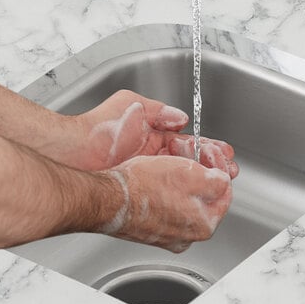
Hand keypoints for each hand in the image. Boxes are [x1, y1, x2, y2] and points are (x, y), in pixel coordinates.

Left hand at [41, 90, 238, 176]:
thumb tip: (182, 118)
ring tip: (223, 183)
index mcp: (151, 136)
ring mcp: (145, 174)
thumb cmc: (98, 127)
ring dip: (202, 181)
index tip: (224, 152)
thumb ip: (160, 111)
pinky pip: (166, 193)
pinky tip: (198, 197)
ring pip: (181, 179)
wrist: (74, 153)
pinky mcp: (139, 190)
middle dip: (211, 166)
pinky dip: (184, 195)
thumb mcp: (134, 105)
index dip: (207, 148)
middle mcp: (150, 157)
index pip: (186, 143)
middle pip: (188, 163)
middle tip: (229, 170)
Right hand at [101, 155, 232, 252]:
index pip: (225, 192)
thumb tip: (224, 181)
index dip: (218, 166)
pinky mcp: (150, 229)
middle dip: (200, 170)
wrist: (108, 198)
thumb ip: (217, 180)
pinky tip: (155, 175)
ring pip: (185, 199)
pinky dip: (164, 188)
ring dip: (181, 177)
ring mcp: (167, 234)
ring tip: (170, 160)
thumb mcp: (191, 174)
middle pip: (205, 196)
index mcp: (204, 225)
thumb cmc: (143, 187)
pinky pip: (166, 205)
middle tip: (188, 152)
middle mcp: (188, 235)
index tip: (209, 153)